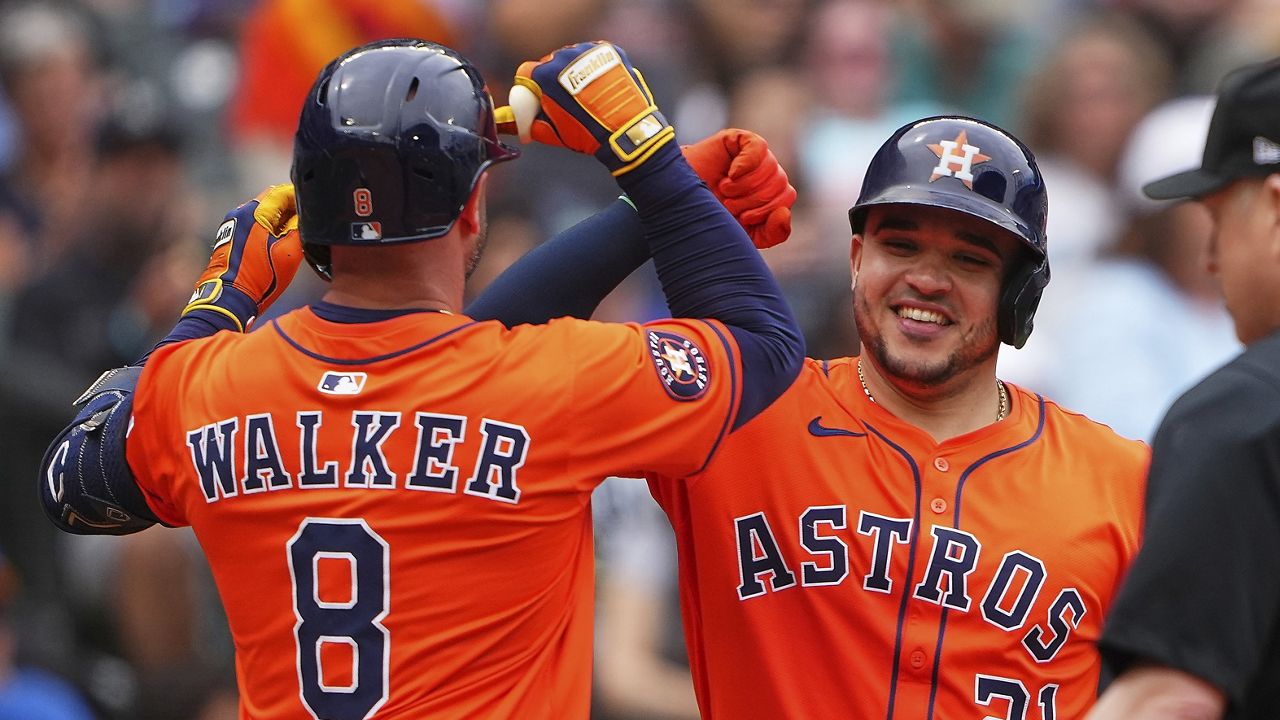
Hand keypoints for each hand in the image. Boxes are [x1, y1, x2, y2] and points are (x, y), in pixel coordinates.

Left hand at [182, 184, 300, 330]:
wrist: (230, 298)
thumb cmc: (261, 277)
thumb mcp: (289, 253)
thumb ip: (301, 229)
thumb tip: (308, 218)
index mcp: (254, 213)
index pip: (282, 192)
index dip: (300, 198)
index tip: (314, 209)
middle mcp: (240, 213)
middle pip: (272, 200)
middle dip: (292, 209)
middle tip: (309, 223)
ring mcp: (233, 224)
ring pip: (264, 212)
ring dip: (281, 219)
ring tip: (297, 234)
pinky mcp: (231, 236)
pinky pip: (255, 224)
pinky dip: (270, 228)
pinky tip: (281, 243)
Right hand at [502, 41, 674, 174]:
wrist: (627, 129)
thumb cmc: (588, 133)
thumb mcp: (554, 133)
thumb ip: (534, 125)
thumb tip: (527, 125)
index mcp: (546, 74)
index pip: (526, 72)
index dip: (530, 86)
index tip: (537, 96)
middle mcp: (565, 56)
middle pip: (550, 63)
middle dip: (553, 79)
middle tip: (563, 98)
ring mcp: (589, 51)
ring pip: (574, 58)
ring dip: (575, 71)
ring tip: (585, 93)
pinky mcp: (610, 51)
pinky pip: (595, 57)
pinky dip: (595, 68)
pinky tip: (600, 85)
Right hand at [683, 130, 795, 248]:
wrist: (676, 202)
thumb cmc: (709, 217)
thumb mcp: (744, 235)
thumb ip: (772, 233)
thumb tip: (785, 212)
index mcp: (768, 193)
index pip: (785, 199)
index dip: (765, 211)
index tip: (742, 218)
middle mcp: (764, 173)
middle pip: (780, 184)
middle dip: (753, 201)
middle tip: (728, 204)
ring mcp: (753, 156)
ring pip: (771, 168)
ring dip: (745, 186)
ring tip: (724, 190)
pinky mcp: (739, 140)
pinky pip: (759, 148)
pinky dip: (747, 164)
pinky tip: (732, 174)